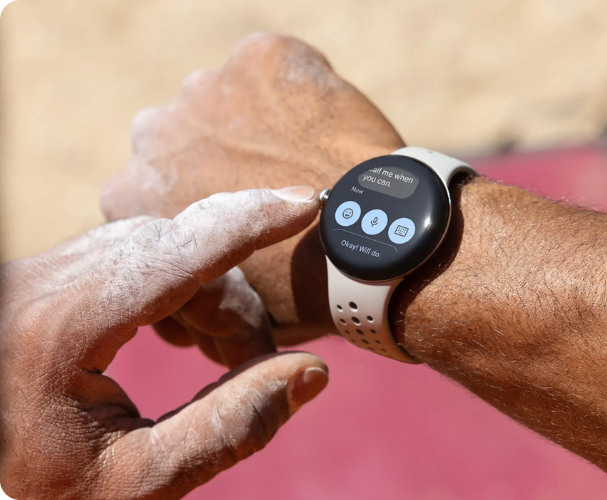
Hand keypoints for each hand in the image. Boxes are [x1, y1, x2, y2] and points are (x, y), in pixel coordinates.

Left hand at [0, 187, 328, 498]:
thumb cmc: (40, 498)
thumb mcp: (141, 481)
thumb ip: (232, 425)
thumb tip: (310, 373)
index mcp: (60, 332)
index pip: (179, 252)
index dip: (251, 222)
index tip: (304, 203)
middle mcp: (35, 287)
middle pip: (172, 251)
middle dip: (232, 298)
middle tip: (258, 363)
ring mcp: (27, 280)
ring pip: (150, 249)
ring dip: (204, 293)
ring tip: (224, 359)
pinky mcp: (31, 285)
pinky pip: (120, 259)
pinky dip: (169, 287)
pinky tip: (179, 333)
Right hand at [101, 33, 404, 344]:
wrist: (367, 245)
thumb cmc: (301, 294)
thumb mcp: (223, 309)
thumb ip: (194, 280)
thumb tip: (196, 304)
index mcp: (129, 197)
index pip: (155, 185)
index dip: (198, 196)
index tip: (234, 208)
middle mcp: (152, 134)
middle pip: (183, 136)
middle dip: (217, 155)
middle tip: (271, 184)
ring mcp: (205, 89)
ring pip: (228, 99)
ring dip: (255, 122)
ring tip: (305, 156)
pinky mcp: (259, 57)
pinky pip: (276, 67)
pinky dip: (301, 89)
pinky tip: (328, 127)